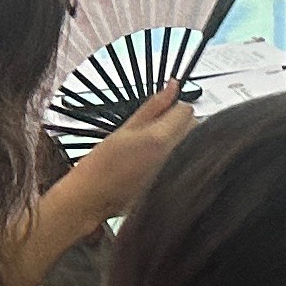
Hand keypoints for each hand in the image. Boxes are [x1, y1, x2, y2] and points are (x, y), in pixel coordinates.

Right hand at [82, 87, 198, 207]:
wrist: (91, 199)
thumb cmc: (101, 167)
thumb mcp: (124, 129)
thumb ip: (153, 107)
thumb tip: (172, 86)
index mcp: (159, 138)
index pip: (186, 110)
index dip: (173, 107)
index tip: (161, 112)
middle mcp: (173, 155)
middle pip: (194, 125)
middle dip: (179, 122)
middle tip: (155, 129)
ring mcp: (176, 171)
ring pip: (192, 143)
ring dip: (180, 139)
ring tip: (153, 147)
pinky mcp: (175, 183)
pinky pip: (187, 161)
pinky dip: (177, 157)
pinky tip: (155, 163)